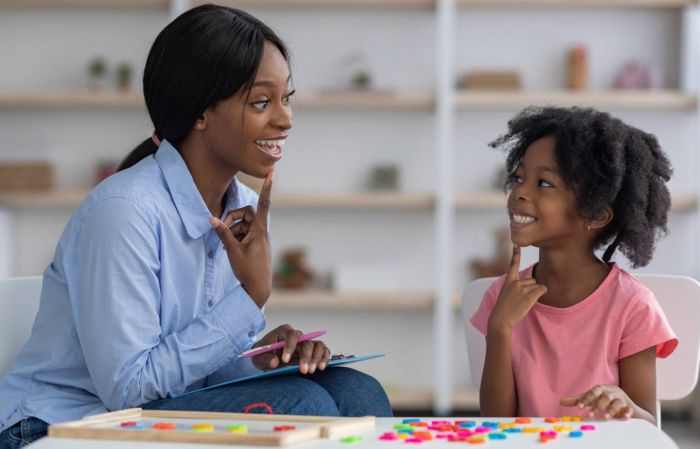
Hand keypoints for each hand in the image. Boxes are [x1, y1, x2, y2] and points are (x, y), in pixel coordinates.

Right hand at [210, 173, 272, 307]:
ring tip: (229, 245)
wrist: (258, 290)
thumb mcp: (232, 251)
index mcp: (260, 230)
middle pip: (247, 213)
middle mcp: (262, 232)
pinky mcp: (256, 245)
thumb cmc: (248, 271)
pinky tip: (232, 250)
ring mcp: (259, 239)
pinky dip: (236, 237)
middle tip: (223, 227)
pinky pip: (244, 234)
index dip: (266, 188)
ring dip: (233, 230)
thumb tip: (211, 219)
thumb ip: (223, 233)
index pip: (263, 204)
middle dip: (234, 217)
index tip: (271, 174)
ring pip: (244, 224)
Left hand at [251, 324, 330, 373]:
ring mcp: (306, 343)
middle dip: (306, 357)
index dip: (290, 346)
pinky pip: (324, 351)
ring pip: (318, 345)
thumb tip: (275, 362)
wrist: (267, 356)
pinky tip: (321, 367)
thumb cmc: (262, 354)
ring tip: (311, 370)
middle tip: (303, 370)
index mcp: (284, 332)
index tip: (284, 360)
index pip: (291, 335)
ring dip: (317, 358)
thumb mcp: (257, 357)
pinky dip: (325, 358)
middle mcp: (297, 336)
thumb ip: (265, 359)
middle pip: (307, 342)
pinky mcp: (312, 351)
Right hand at [487, 245, 546, 333]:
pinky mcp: (529, 294)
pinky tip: (531, 301)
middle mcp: (516, 282)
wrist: (501, 319)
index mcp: (508, 281)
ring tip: (523, 302)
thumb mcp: (507, 294)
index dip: (515, 253)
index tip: (516, 243)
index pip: (513, 264)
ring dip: (534, 293)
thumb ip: (517, 286)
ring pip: (537, 285)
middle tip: (520, 299)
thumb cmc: (504, 308)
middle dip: (530, 288)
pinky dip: (541, 294)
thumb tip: (535, 284)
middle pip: (532, 280)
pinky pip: (542, 289)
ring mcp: (522, 288)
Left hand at [560, 385, 634, 419]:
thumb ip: (578, 400)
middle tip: (590, 415)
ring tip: (604, 418)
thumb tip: (560, 401)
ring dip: (611, 410)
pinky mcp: (629, 407)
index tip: (579, 407)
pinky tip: (624, 418)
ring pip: (617, 402)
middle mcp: (612, 392)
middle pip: (605, 396)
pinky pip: (630, 409)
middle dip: (598, 406)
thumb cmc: (604, 400)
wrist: (626, 404)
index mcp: (602, 389)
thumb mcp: (592, 399)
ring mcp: (622, 399)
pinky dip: (627, 413)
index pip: (593, 392)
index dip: (586, 399)